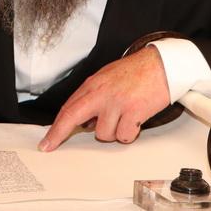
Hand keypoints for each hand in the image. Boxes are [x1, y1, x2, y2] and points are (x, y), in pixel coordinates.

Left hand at [38, 47, 169, 150]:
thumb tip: (84, 120)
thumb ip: (93, 97)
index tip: (47, 141)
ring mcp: (116, 103)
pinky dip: (130, 133)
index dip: (55, 127)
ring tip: (125, 117)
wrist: (163, 65)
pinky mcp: (133, 112)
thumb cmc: (137, 72)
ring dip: (113, 132)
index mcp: (93, 84)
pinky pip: (124, 136)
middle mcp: (101, 93)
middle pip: (72, 117)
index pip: (68, 108)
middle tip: (50, 146)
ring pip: (103, 133)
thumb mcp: (107, 78)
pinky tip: (136, 120)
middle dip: (59, 134)